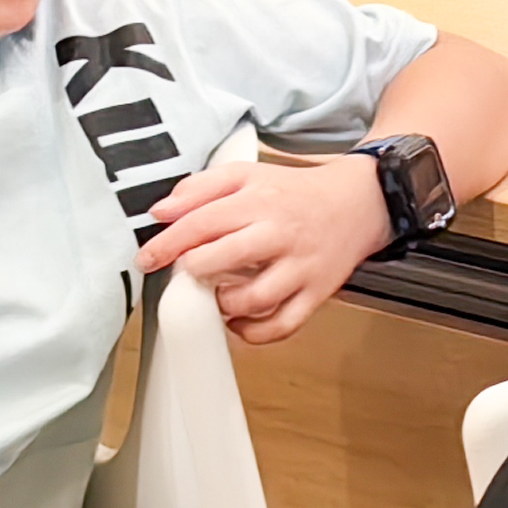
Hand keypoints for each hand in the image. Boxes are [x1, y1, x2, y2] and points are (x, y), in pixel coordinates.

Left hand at [140, 155, 390, 343]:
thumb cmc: (296, 193)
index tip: (148, 258)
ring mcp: (302, 266)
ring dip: (225, 303)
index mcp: (261, 201)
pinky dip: (254, 332)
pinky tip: (239, 319)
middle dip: (196, 269)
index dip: (167, 243)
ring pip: (255, 298)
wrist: (359, 202)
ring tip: (219, 294)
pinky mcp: (317, 292)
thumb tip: (162, 212)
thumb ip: (201, 187)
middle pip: (226, 256)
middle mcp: (282, 234)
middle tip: (190, 271)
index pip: (203, 222)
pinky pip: (283, 325)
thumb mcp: (248, 174)